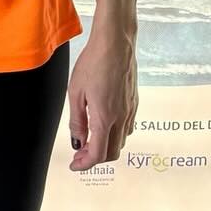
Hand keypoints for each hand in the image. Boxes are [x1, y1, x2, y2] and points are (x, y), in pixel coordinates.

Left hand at [67, 28, 137, 170]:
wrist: (116, 45)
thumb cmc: (93, 64)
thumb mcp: (76, 92)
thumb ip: (77, 120)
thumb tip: (77, 142)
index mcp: (105, 117)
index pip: (98, 154)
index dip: (85, 164)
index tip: (75, 165)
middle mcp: (121, 118)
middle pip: (112, 152)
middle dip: (95, 158)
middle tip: (79, 154)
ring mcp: (131, 111)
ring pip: (121, 142)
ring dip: (105, 147)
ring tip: (88, 141)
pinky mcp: (135, 103)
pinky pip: (127, 129)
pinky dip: (115, 135)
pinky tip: (103, 126)